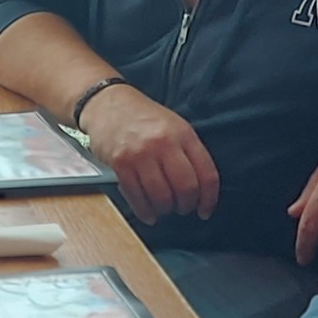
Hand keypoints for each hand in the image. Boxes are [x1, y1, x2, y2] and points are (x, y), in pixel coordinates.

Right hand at [81, 85, 220, 221]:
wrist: (108, 103)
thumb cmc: (143, 118)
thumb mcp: (174, 126)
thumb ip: (188, 153)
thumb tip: (200, 189)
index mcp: (183, 134)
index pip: (206, 174)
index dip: (209, 199)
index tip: (205, 210)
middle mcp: (164, 143)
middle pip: (186, 188)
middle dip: (186, 206)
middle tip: (182, 208)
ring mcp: (141, 154)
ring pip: (161, 196)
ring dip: (165, 209)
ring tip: (164, 208)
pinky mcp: (120, 163)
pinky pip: (136, 196)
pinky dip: (145, 211)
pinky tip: (149, 213)